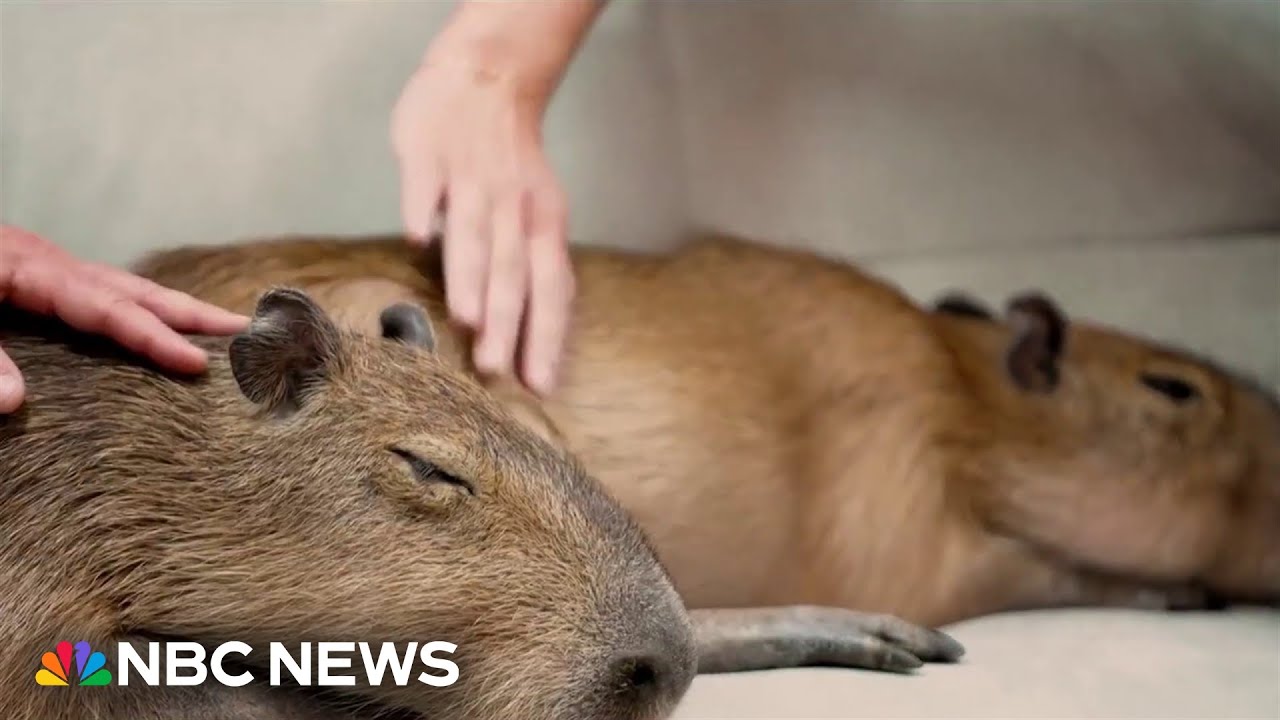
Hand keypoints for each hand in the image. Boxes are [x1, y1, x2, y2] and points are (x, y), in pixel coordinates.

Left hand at [0, 225, 249, 412]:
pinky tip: (156, 328)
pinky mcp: (34, 276)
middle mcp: (50, 262)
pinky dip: (139, 310)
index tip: (199, 363)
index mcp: (31, 267)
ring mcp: (45, 266)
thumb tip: (16, 401)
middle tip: (248, 332)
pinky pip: (101, 293)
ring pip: (123, 288)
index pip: (109, 306)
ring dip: (172, 309)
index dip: (156, 336)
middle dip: (192, 312)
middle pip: (134, 288)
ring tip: (220, 331)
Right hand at [392, 58, 574, 396]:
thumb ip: (532, 266)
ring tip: (468, 321)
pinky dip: (425, 207)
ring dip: (472, 276)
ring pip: (475, 233)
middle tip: (497, 369)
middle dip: (508, 322)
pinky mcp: (430, 153)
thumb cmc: (511, 160)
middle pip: (513, 271)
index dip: (546, 336)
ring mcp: (471, 178)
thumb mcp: (539, 212)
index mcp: (543, 225)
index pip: (551, 290)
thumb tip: (530, 331)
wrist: (488, 77)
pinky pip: (428, 183)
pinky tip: (418, 237)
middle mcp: (512, 208)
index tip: (539, 385)